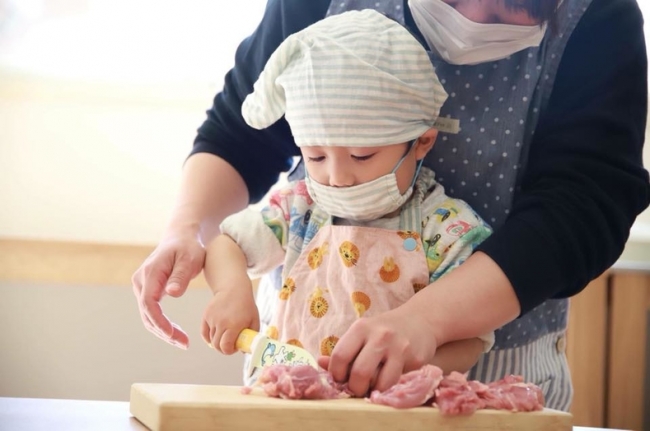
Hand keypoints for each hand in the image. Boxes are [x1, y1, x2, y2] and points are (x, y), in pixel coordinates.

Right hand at [131, 231, 204, 348]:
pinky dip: (162, 324)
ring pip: (148, 315)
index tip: (172, 334)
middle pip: (146, 313)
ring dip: (163, 331)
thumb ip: (181, 275)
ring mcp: (142, 285)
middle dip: (163, 331)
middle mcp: (141, 280)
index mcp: (151, 273)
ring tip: (182, 342)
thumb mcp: (189, 258)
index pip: (149, 303)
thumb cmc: (188, 246)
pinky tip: (176, 333)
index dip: (159, 321)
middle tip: (183, 344)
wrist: (181, 237)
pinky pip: (151, 311)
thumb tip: (172, 293)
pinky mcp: (147, 289)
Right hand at [201, 284, 258, 353]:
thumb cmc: (246, 306)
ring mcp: (212, 319)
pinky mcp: (206, 315)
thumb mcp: (254, 320)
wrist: (234, 288)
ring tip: (226, 335)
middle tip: (229, 346)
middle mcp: (221, 323)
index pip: (225, 346)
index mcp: (233, 325)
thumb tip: (243, 350)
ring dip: (218, 341)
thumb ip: (251, 336)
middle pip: (216, 345)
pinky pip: (204, 332)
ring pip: (211, 339)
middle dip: (223, 349)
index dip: (229, 351)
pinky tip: (215, 335)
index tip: (234, 348)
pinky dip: (208, 337)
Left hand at [319, 305, 438, 396]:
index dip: (336, 374)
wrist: (420, 320)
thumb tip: (321, 363)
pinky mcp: (414, 359)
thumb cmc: (385, 330)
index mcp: (361, 327)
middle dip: (354, 387)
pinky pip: (396, 383)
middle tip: (356, 387)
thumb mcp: (362, 333)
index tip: (340, 379)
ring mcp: (398, 347)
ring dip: (372, 390)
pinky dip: (388, 387)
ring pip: (379, 382)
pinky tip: (387, 380)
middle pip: (359, 373)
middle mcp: (379, 335)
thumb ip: (343, 349)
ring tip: (372, 386)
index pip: (340, 357)